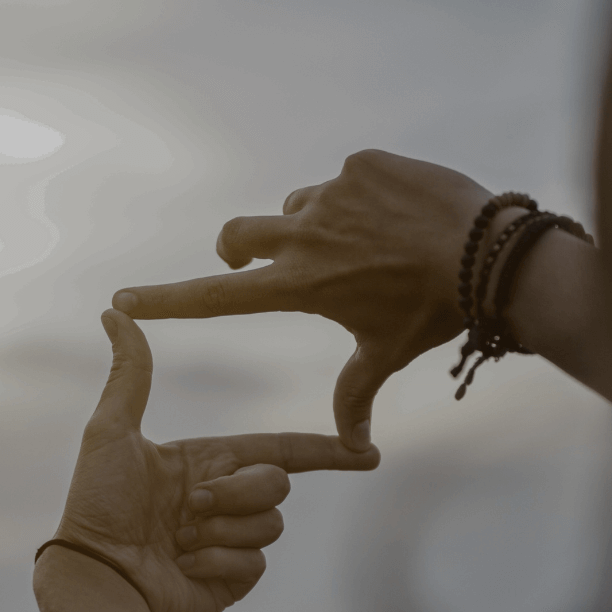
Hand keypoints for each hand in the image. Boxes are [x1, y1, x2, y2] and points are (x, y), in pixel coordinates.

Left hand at [54, 310, 381, 611]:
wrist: (94, 573)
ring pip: (270, 525)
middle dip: (237, 493)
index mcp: (209, 463)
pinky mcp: (230, 581)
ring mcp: (230, 543)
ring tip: (178, 540)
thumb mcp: (111, 430)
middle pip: (277, 484)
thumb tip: (115, 310)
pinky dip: (216, 562)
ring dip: (221, 530)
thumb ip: (130, 374)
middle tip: (190, 506)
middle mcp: (226, 501)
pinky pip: (254, 564)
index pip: (281, 451)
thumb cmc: (97, 502)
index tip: (366, 453)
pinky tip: (182, 566)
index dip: (324, 451)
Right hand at [112, 150, 493, 451]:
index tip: (121, 299)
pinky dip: (363, 197)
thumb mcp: (388, 352)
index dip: (165, 301)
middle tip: (256, 259)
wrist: (489, 254)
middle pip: (238, 236)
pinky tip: (402, 215)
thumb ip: (356, 394)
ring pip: (299, 205)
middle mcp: (303, 234)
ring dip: (315, 223)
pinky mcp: (361, 163)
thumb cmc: (435, 312)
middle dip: (238, 248)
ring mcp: (331, 193)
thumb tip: (354, 448)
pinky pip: (347, 178)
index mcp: (299, 286)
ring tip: (369, 244)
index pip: (216, 297)